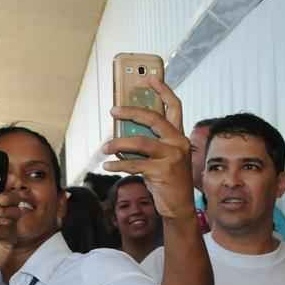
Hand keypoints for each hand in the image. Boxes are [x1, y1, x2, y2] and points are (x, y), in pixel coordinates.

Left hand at [102, 74, 195, 219]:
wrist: (179, 207)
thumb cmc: (167, 180)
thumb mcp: (162, 157)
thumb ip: (149, 142)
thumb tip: (122, 133)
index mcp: (179, 136)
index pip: (175, 106)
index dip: (163, 90)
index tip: (149, 78)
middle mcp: (179, 143)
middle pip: (154, 119)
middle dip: (131, 112)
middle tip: (113, 110)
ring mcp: (172, 157)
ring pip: (140, 142)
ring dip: (118, 144)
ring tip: (105, 148)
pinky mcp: (163, 171)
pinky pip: (134, 164)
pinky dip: (118, 164)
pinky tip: (108, 165)